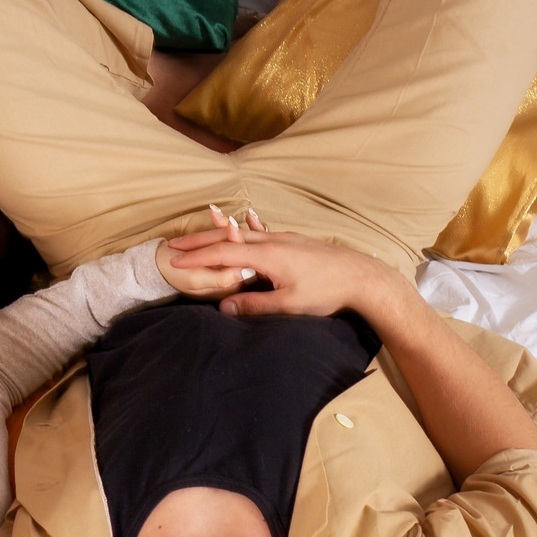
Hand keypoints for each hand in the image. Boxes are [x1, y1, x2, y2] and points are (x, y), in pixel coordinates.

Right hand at [162, 214, 383, 319]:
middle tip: (173, 243)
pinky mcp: (294, 240)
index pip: (223, 254)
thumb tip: (223, 307)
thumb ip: (254, 305)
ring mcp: (284, 238)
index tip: (174, 258)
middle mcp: (273, 241)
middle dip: (199, 240)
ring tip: (198, 237)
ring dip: (217, 236)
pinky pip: (258, 233)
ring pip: (242, 234)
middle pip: (227, 238)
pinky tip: (240, 229)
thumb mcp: (289, 305)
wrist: (362, 277)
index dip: (196, 256)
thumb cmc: (327, 292)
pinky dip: (239, 233)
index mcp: (267, 256)